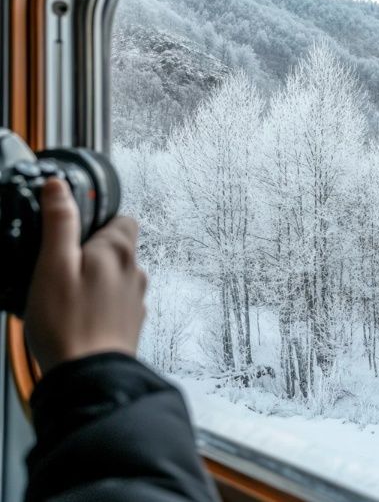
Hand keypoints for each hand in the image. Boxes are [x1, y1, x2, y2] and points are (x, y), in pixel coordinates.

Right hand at [24, 178, 146, 373]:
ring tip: (67, 296)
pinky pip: (116, 301)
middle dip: (93, 252)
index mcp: (119, 251)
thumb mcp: (53, 264)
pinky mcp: (131, 323)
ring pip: (116, 276)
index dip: (99, 221)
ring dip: (96, 279)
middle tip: (62, 268)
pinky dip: (101, 303)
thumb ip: (60, 222)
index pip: (123, 219)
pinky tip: (78, 316)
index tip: (75, 233)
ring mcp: (136, 299)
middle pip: (118, 247)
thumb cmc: (68, 324)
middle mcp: (135, 272)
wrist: (88, 379)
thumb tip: (59, 187)